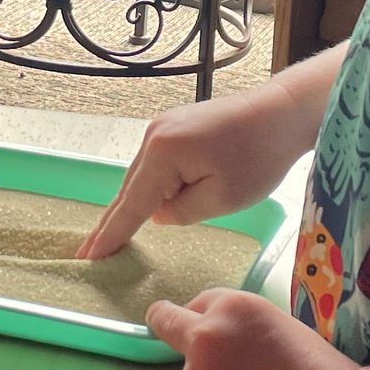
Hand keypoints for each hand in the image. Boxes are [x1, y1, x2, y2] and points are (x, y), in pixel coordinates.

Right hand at [77, 72, 326, 259]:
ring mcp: (163, 127)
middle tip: (87, 252)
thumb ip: (182, 212)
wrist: (282, 112)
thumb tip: (160, 213)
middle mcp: (154, 136)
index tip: (88, 257)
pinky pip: (153, 164)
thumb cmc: (259, 157)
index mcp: (162, 154)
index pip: (132, 205)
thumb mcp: (221, 198)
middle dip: (111, 222)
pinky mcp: (176, 126)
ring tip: (108, 235)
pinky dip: (146, 186)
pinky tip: (141, 204)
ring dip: (129, 204)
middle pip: (129, 188)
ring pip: (140, 176)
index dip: (111, 234)